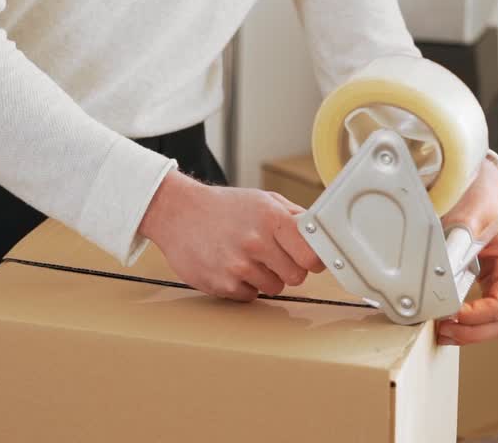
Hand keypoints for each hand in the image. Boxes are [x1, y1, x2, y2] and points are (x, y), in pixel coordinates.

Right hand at [138, 172, 325, 300]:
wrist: (178, 213)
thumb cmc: (223, 207)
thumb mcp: (263, 200)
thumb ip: (295, 217)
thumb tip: (319, 234)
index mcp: (271, 219)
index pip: (311, 255)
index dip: (312, 259)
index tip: (308, 258)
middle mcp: (256, 243)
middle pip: (297, 277)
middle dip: (288, 269)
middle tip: (272, 256)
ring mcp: (238, 266)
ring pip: (274, 288)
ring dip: (265, 277)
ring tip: (247, 258)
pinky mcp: (222, 284)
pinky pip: (250, 296)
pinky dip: (244, 285)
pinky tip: (231, 266)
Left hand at [436, 157, 497, 345]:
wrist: (486, 182)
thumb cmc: (481, 194)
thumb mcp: (467, 215)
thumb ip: (457, 245)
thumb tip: (440, 276)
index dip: (474, 319)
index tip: (448, 316)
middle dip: (471, 332)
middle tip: (441, 332)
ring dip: (471, 330)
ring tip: (442, 330)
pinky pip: (489, 309)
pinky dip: (470, 319)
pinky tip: (449, 318)